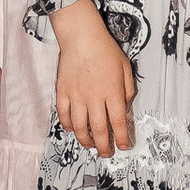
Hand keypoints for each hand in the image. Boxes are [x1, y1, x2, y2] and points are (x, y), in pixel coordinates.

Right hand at [53, 1, 136, 154]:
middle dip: (104, 146)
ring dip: (86, 140)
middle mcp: (95, 97)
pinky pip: (64, 115)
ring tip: (90, 145)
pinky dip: (68, 125)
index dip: (123, 138)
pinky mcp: (63, 92)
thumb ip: (127, 90)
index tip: (124, 146)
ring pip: (80, 127)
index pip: (119, 122)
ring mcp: (77, 96)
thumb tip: (125, 108)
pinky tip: (73, 129)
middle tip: (106, 153)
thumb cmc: (105, 49)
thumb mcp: (125, 68)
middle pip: (100, 130)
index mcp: (113, 92)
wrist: (81, 36)